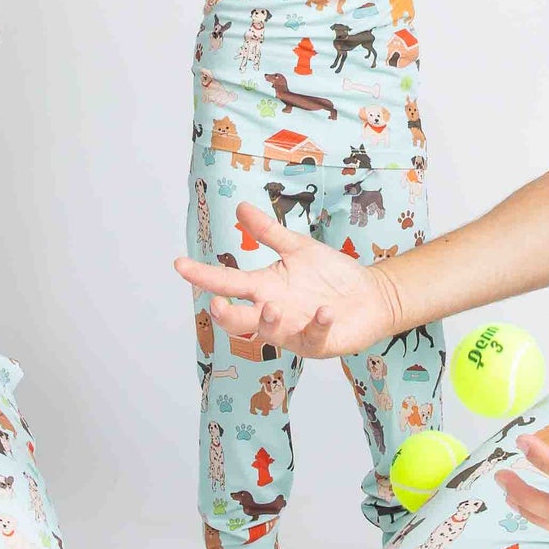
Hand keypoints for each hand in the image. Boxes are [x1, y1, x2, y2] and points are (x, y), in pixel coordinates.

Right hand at [173, 204, 404, 358]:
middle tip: (218, 305)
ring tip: (271, 307)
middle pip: (239, 319)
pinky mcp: (319, 342)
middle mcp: (274, 311)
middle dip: (227, 316)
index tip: (180, 264)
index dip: (203, 275)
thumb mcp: (298, 248)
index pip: (228, 282)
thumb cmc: (330, 275)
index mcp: (265, 287)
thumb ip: (269, 232)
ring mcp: (294, 330)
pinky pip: (313, 337)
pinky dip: (317, 324)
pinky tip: (324, 310)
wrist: (368, 295)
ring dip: (268, 322)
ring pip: (270, 334)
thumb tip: (241, 207)